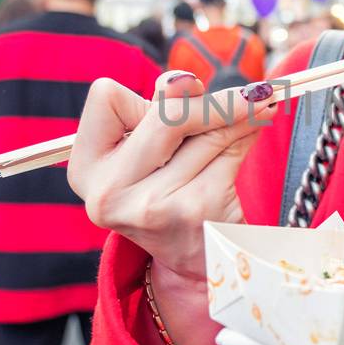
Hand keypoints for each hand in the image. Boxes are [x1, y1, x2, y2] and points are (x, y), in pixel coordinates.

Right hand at [67, 71, 268, 280]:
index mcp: (86, 169)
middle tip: (250, 93)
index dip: (142, 97)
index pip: (105, 97)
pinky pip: (230, 154)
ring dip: (240, 116)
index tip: (168, 103)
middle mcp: (110, 192)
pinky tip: (252, 135)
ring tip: (257, 110)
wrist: (193, 261)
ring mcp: (153, 205)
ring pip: (207, 133)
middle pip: (167, 114)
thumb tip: (186, 83)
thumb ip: (158, 111)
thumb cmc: (167, 190)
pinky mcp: (195, 212)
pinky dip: (247, 138)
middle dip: (211, 101)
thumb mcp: (146, 153)